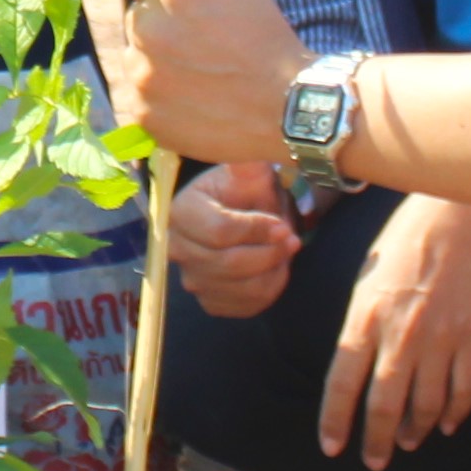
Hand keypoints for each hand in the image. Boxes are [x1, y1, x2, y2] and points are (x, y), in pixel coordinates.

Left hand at [133, 0, 304, 164]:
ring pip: (135, 55)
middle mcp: (150, 28)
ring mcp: (144, 74)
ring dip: (157, 60)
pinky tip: (195, 99)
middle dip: (161, 24)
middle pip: (136, 16)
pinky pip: (140, 95)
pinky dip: (161, 97)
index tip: (186, 6)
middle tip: (201, 43)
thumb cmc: (265, 38)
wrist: (286, 108)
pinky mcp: (143, 112)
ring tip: (200, 74)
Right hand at [167, 160, 298, 319]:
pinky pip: (247, 305)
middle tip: (293, 240)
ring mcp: (193, 280)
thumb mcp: (248, 173)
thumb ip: (248, 168)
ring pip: (243, 288)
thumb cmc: (244, 192)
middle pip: (229, 264)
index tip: (283, 225)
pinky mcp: (211, 302)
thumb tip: (249, 165)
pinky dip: (270, 289)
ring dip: (273, 271)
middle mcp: (177, 249)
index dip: (256, 230)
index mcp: (180, 212)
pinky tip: (275, 269)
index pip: (219, 231)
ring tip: (285, 252)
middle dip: (270, 253)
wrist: (243, 215)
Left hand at [323, 195, 470, 469]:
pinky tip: (446, 425)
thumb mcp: (366, 280)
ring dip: (414, 430)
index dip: (335, 420)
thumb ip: (360, 325)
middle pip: (383, 405)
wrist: (456, 215)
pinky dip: (454, 414)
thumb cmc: (403, 242)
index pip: (341, 382)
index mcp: (365, 318)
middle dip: (376, 441)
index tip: (332, 447)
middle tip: (373, 460)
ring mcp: (439, 339)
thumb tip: (356, 366)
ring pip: (425, 405)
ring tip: (407, 442)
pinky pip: (463, 390)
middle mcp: (400, 335)